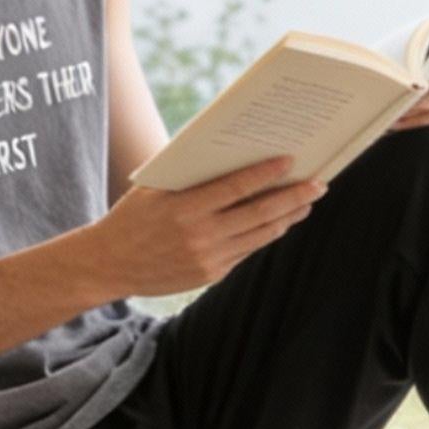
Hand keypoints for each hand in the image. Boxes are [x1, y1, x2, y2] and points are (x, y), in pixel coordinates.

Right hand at [77, 153, 327, 297]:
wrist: (109, 264)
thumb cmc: (133, 216)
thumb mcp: (155, 188)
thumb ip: (191, 175)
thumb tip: (233, 153)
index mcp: (185, 208)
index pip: (236, 187)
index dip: (266, 173)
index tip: (291, 160)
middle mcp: (200, 236)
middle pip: (259, 213)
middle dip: (293, 196)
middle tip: (319, 183)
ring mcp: (208, 259)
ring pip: (260, 235)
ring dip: (288, 217)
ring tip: (307, 202)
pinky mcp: (211, 275)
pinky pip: (247, 250)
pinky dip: (267, 233)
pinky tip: (280, 221)